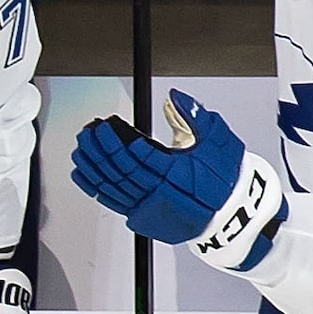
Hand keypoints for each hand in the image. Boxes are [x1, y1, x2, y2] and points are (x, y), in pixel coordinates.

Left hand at [70, 90, 283, 268]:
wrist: (231, 214)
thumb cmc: (225, 177)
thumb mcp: (218, 140)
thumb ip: (195, 116)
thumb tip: (175, 97)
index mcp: (177, 172)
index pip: (138, 155)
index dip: (117, 139)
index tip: (105, 124)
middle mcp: (160, 192)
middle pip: (120, 169)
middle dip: (100, 148)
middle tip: (88, 132)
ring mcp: (148, 206)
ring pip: (112, 185)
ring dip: (92, 166)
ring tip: (81, 148)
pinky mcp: (141, 217)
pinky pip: (110, 201)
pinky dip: (93, 186)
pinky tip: (82, 173)